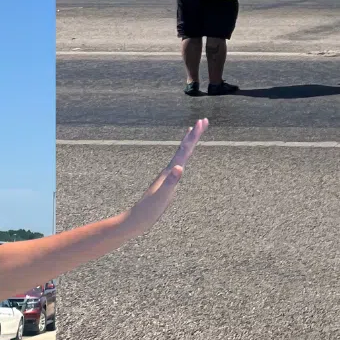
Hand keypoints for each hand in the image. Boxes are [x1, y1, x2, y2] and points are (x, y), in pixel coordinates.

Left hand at [122, 120, 205, 238]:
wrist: (137, 219)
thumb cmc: (149, 210)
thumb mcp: (162, 196)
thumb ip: (170, 182)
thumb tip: (179, 167)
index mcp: (169, 171)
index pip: (184, 150)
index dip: (194, 136)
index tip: (202, 121)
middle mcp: (169, 171)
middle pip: (183, 149)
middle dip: (194, 135)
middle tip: (203, 121)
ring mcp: (168, 176)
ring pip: (180, 155)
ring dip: (188, 144)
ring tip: (192, 133)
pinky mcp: (167, 183)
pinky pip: (178, 166)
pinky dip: (182, 159)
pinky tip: (181, 161)